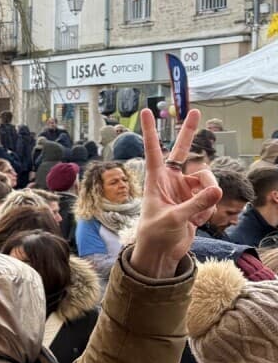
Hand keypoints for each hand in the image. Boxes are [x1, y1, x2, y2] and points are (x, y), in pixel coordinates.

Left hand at [129, 108, 221, 279]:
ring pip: (208, 179)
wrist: (163, 252)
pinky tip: (197, 221)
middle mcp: (171, 180)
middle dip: (189, 132)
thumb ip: (196, 204)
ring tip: (197, 214)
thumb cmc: (156, 234)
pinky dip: (208, 211)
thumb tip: (217, 190)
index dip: (150, 131)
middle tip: (195, 111)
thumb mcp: (174, 219)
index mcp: (155, 179)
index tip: (146, 111)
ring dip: (208, 196)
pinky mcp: (196, 199)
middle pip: (182, 151)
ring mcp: (185, 189)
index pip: (153, 150)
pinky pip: (211, 198)